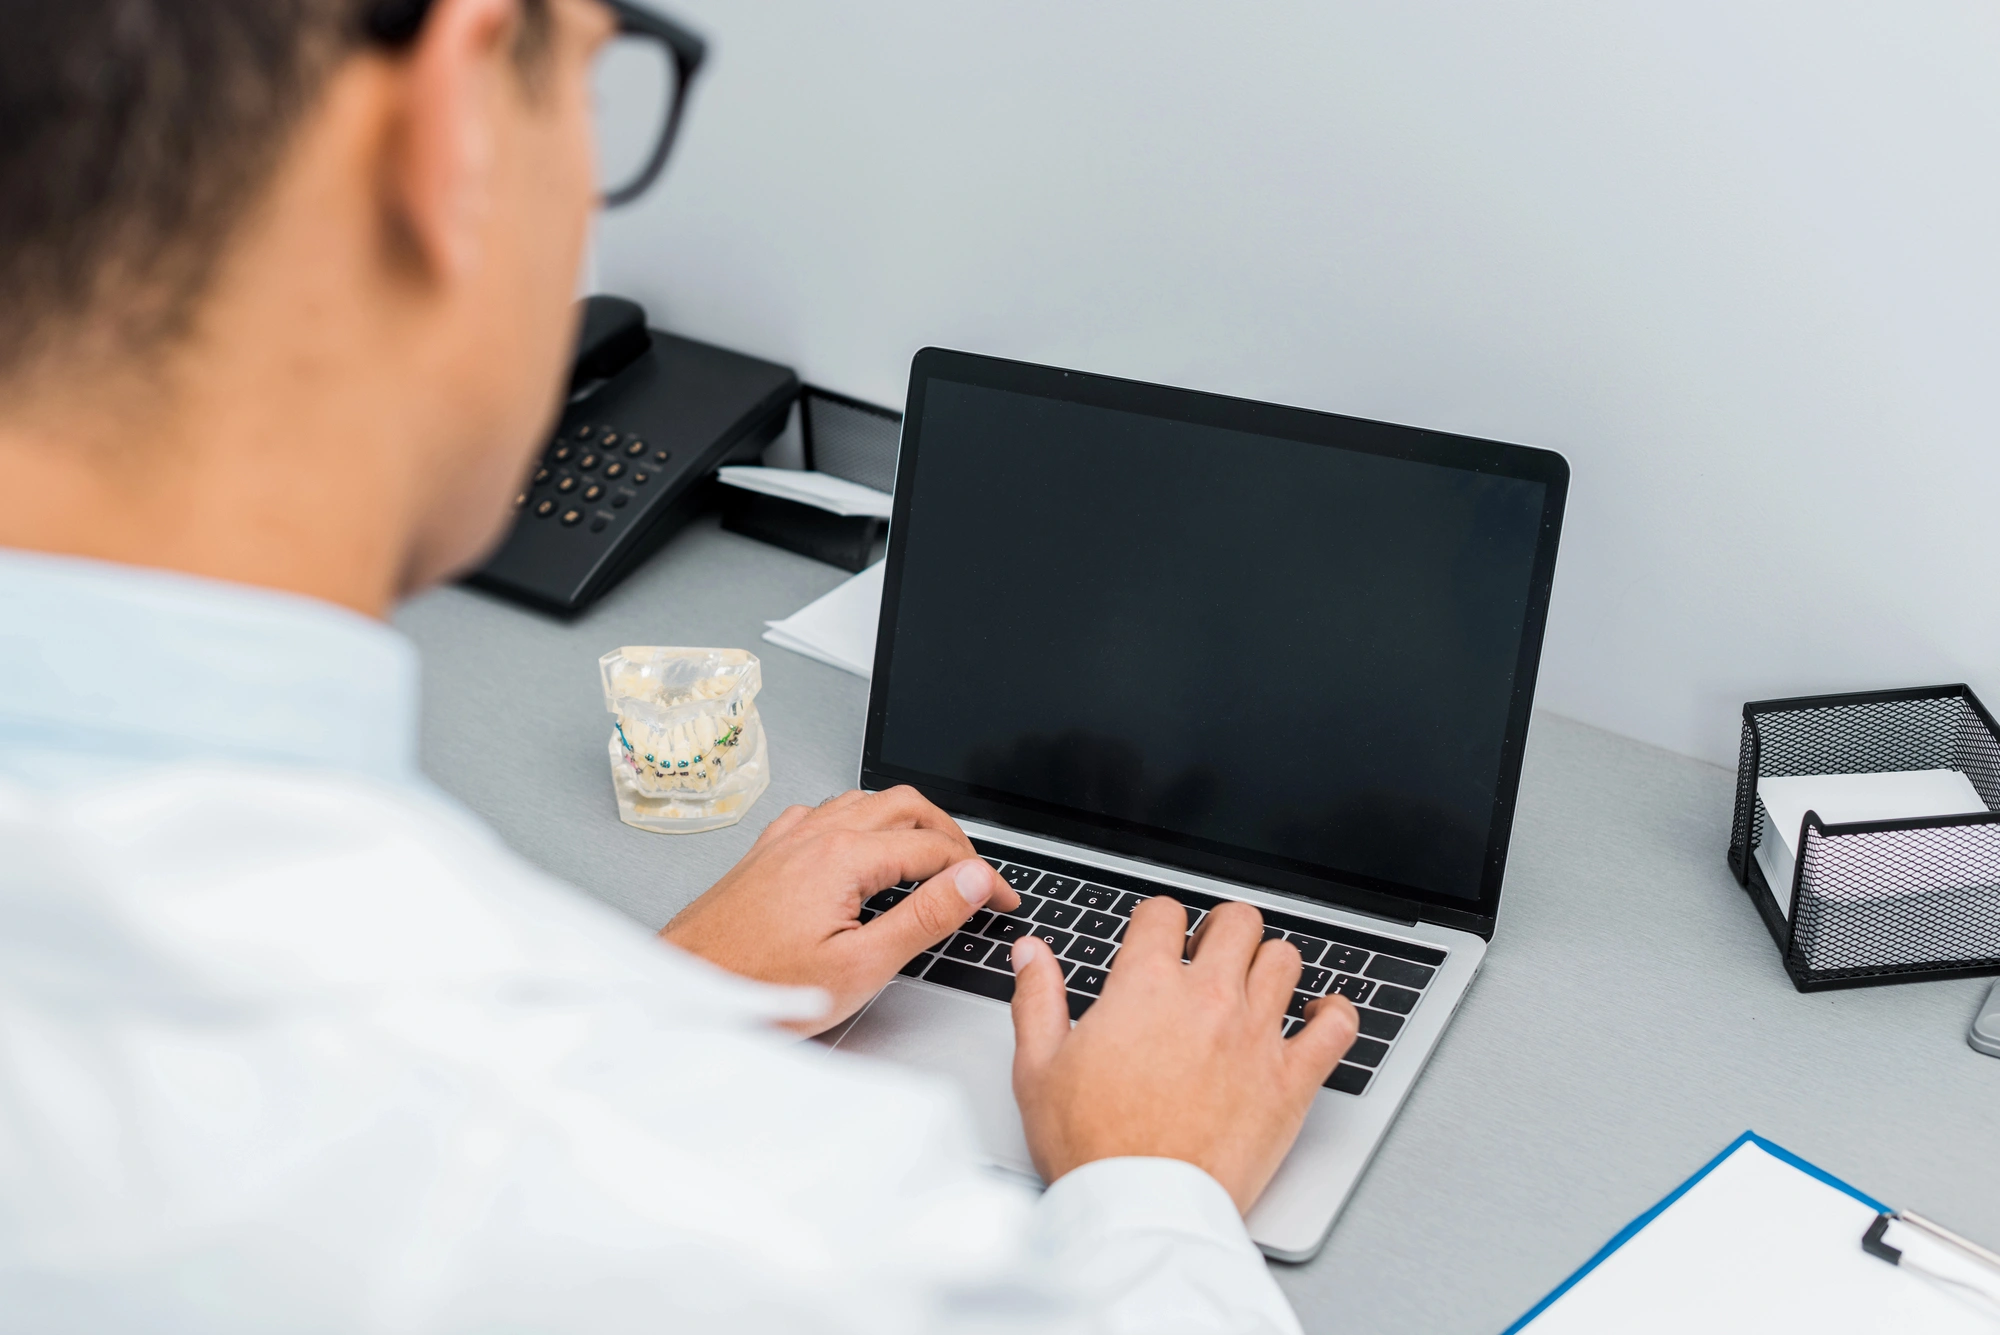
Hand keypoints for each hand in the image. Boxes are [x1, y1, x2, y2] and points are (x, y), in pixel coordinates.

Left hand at [660, 787, 1018, 1034]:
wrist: (686, 988)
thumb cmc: (758, 986)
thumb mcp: (860, 966)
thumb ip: (924, 917)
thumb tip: (973, 881)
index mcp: (844, 856)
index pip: (936, 850)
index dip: (981, 874)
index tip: (1002, 900)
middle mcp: (816, 834)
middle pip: (905, 806)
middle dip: (951, 835)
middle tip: (975, 873)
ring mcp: (789, 839)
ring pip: (865, 802)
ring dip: (908, 823)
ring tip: (931, 857)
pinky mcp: (769, 852)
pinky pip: (826, 814)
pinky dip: (861, 823)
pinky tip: (861, 849)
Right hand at [1007, 897, 1357, 1212]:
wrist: (1141, 1210)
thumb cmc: (1091, 1147)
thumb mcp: (1039, 1068)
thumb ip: (1037, 999)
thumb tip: (1032, 953)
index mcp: (1145, 988)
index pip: (1163, 912)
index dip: (1157, 920)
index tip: (1156, 940)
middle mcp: (1208, 999)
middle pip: (1236, 922)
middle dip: (1222, 930)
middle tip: (1210, 954)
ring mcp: (1256, 1036)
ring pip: (1285, 959)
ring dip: (1270, 964)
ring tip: (1256, 984)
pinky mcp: (1293, 1079)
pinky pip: (1337, 1024)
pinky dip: (1334, 1013)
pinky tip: (1317, 1017)